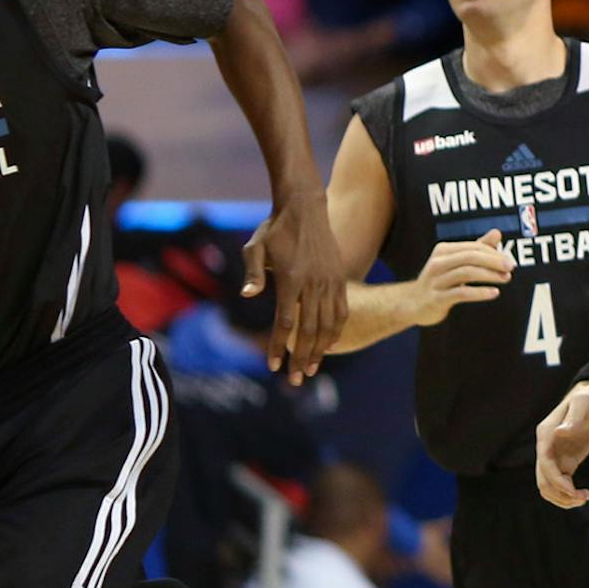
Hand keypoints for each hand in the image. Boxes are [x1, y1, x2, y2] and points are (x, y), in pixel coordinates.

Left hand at [240, 197, 349, 382]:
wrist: (305, 208)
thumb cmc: (275, 229)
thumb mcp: (256, 247)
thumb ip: (252, 273)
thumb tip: (247, 295)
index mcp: (291, 279)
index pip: (285, 322)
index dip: (278, 346)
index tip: (273, 366)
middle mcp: (313, 284)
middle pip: (309, 330)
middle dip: (301, 358)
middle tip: (296, 379)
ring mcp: (330, 282)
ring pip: (328, 325)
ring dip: (320, 350)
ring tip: (312, 369)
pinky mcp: (340, 279)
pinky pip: (341, 312)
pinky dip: (335, 332)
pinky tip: (329, 346)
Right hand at [413, 231, 513, 325]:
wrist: (413, 303)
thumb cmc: (441, 280)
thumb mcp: (457, 263)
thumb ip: (477, 248)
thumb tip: (497, 233)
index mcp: (444, 250)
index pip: (473, 247)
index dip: (493, 253)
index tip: (510, 261)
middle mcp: (438, 262)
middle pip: (470, 257)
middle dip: (493, 261)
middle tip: (511, 267)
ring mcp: (436, 281)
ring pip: (466, 273)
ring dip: (489, 275)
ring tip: (506, 279)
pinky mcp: (436, 298)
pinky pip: (460, 293)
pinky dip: (479, 292)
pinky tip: (494, 293)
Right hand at [536, 382, 588, 507]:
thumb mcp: (583, 404)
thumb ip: (573, 418)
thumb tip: (560, 432)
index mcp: (546, 434)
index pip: (544, 464)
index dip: (557, 481)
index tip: (574, 491)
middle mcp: (546, 447)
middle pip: (543, 480)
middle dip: (560, 494)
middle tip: (582, 498)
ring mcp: (555, 456)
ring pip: (549, 486)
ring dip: (562, 498)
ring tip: (584, 498)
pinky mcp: (565, 462)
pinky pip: (560, 484)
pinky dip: (568, 494)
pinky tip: (584, 494)